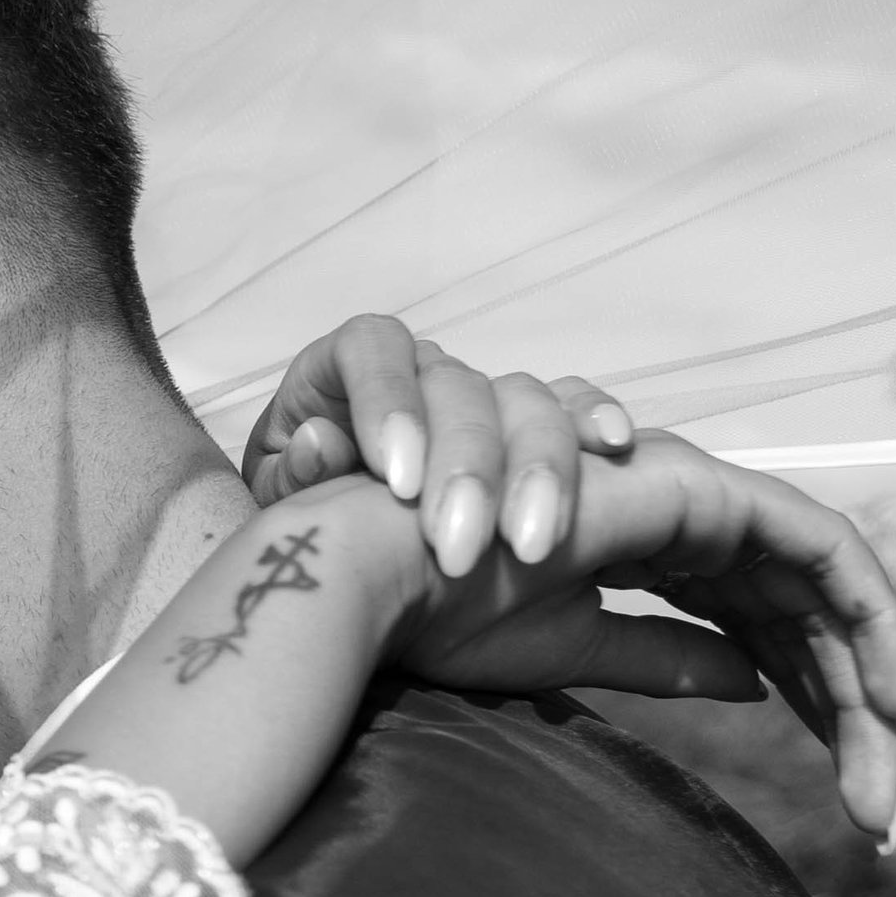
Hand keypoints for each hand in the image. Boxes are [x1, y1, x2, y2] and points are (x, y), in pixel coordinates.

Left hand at [243, 315, 634, 579]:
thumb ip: (294, 475)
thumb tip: (320, 441)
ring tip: (531, 545)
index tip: (396, 478)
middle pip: (458, 387)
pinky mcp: (533, 431)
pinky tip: (613, 447)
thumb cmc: (306, 515)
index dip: (388, 399)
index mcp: (346, 370)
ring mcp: (483, 399)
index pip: (372, 347)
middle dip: (466, 466)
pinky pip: (574, 409)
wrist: (344, 549)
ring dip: (535, 470)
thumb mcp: (282, 505)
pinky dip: (595, 419)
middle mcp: (421, 373)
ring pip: (525, 402)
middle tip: (460, 547)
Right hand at [376, 438, 895, 844]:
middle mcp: (686, 516)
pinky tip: (884, 699)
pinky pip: (823, 548)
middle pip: (803, 614)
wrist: (396, 573)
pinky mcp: (707, 494)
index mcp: (652, 548)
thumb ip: (668, 660)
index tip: (850, 789)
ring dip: (868, 680)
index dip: (815, 698)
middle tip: (881, 813)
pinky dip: (867, 616)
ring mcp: (700, 498)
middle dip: (855, 710)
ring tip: (883, 778)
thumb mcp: (580, 652)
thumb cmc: (451, 611)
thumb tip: (754, 683)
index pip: (760, 623)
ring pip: (826, 588)